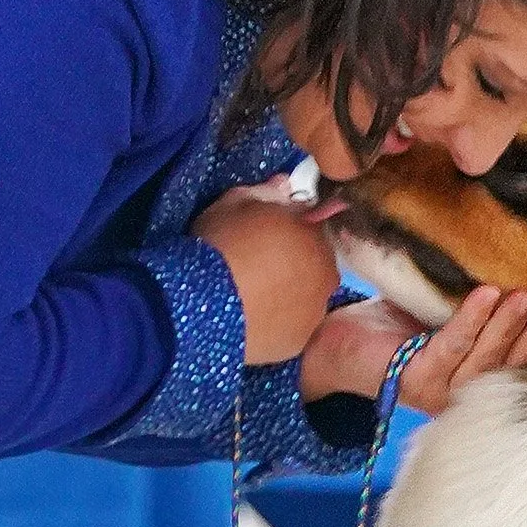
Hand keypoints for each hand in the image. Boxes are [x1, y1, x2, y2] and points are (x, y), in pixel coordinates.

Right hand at [193, 181, 340, 363]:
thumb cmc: (219, 243)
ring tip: (255, 297)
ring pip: (307, 298)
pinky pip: (293, 328)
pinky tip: (255, 319)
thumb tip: (286, 184)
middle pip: (315, 264)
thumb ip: (267, 193)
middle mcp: (327, 273)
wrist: (200, 301)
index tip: (267, 236)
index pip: (312, 227)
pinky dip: (280, 323)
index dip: (290, 231)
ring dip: (290, 295)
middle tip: (260, 267)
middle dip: (295, 263)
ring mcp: (315, 311)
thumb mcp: (235, 203)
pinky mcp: (298, 342)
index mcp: (315, 234)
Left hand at [299, 287, 526, 415]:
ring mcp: (440, 394)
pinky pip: (452, 347)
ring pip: (484, 359)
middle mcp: (461, 397)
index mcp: (474, 383)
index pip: (519, 368)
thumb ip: (481, 307)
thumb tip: (522, 270)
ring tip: (523, 296)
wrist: (338, 340)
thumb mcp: (446, 313)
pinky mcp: (417, 381)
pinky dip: (471, 321)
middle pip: (508, 367)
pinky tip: (487, 296)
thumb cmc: (397, 325)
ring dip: (507, 327)